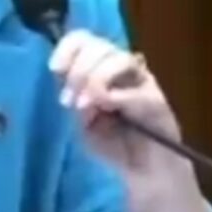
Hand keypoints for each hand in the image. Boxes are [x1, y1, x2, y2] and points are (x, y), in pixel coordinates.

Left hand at [49, 30, 211, 211]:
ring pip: (118, 58)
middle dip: (77, 71)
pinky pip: (135, 89)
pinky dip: (116, 96)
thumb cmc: (113, 144)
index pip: (84, 40)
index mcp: (101, 68)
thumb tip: (71, 84)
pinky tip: (107, 108)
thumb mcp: (82, 120)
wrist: (143, 172)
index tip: (55, 69)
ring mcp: (142, 81)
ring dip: (95, 79)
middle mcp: (122, 68)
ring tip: (84, 105)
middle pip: (98, 46)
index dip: (67, 48)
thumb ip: (74, 98)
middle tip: (68, 101)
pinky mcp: (157, 100)